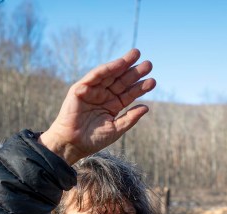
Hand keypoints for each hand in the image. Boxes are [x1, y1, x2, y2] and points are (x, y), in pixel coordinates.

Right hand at [38, 49, 154, 164]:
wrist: (72, 144)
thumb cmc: (93, 139)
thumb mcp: (116, 129)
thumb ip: (130, 118)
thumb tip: (146, 107)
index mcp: (112, 105)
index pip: (129, 93)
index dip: (141, 87)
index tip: (153, 81)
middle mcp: (104, 96)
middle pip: (122, 81)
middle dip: (134, 72)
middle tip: (149, 64)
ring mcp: (93, 91)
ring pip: (111, 75)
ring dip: (123, 64)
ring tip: (136, 55)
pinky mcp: (81, 88)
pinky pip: (96, 75)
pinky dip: (107, 68)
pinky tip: (120, 63)